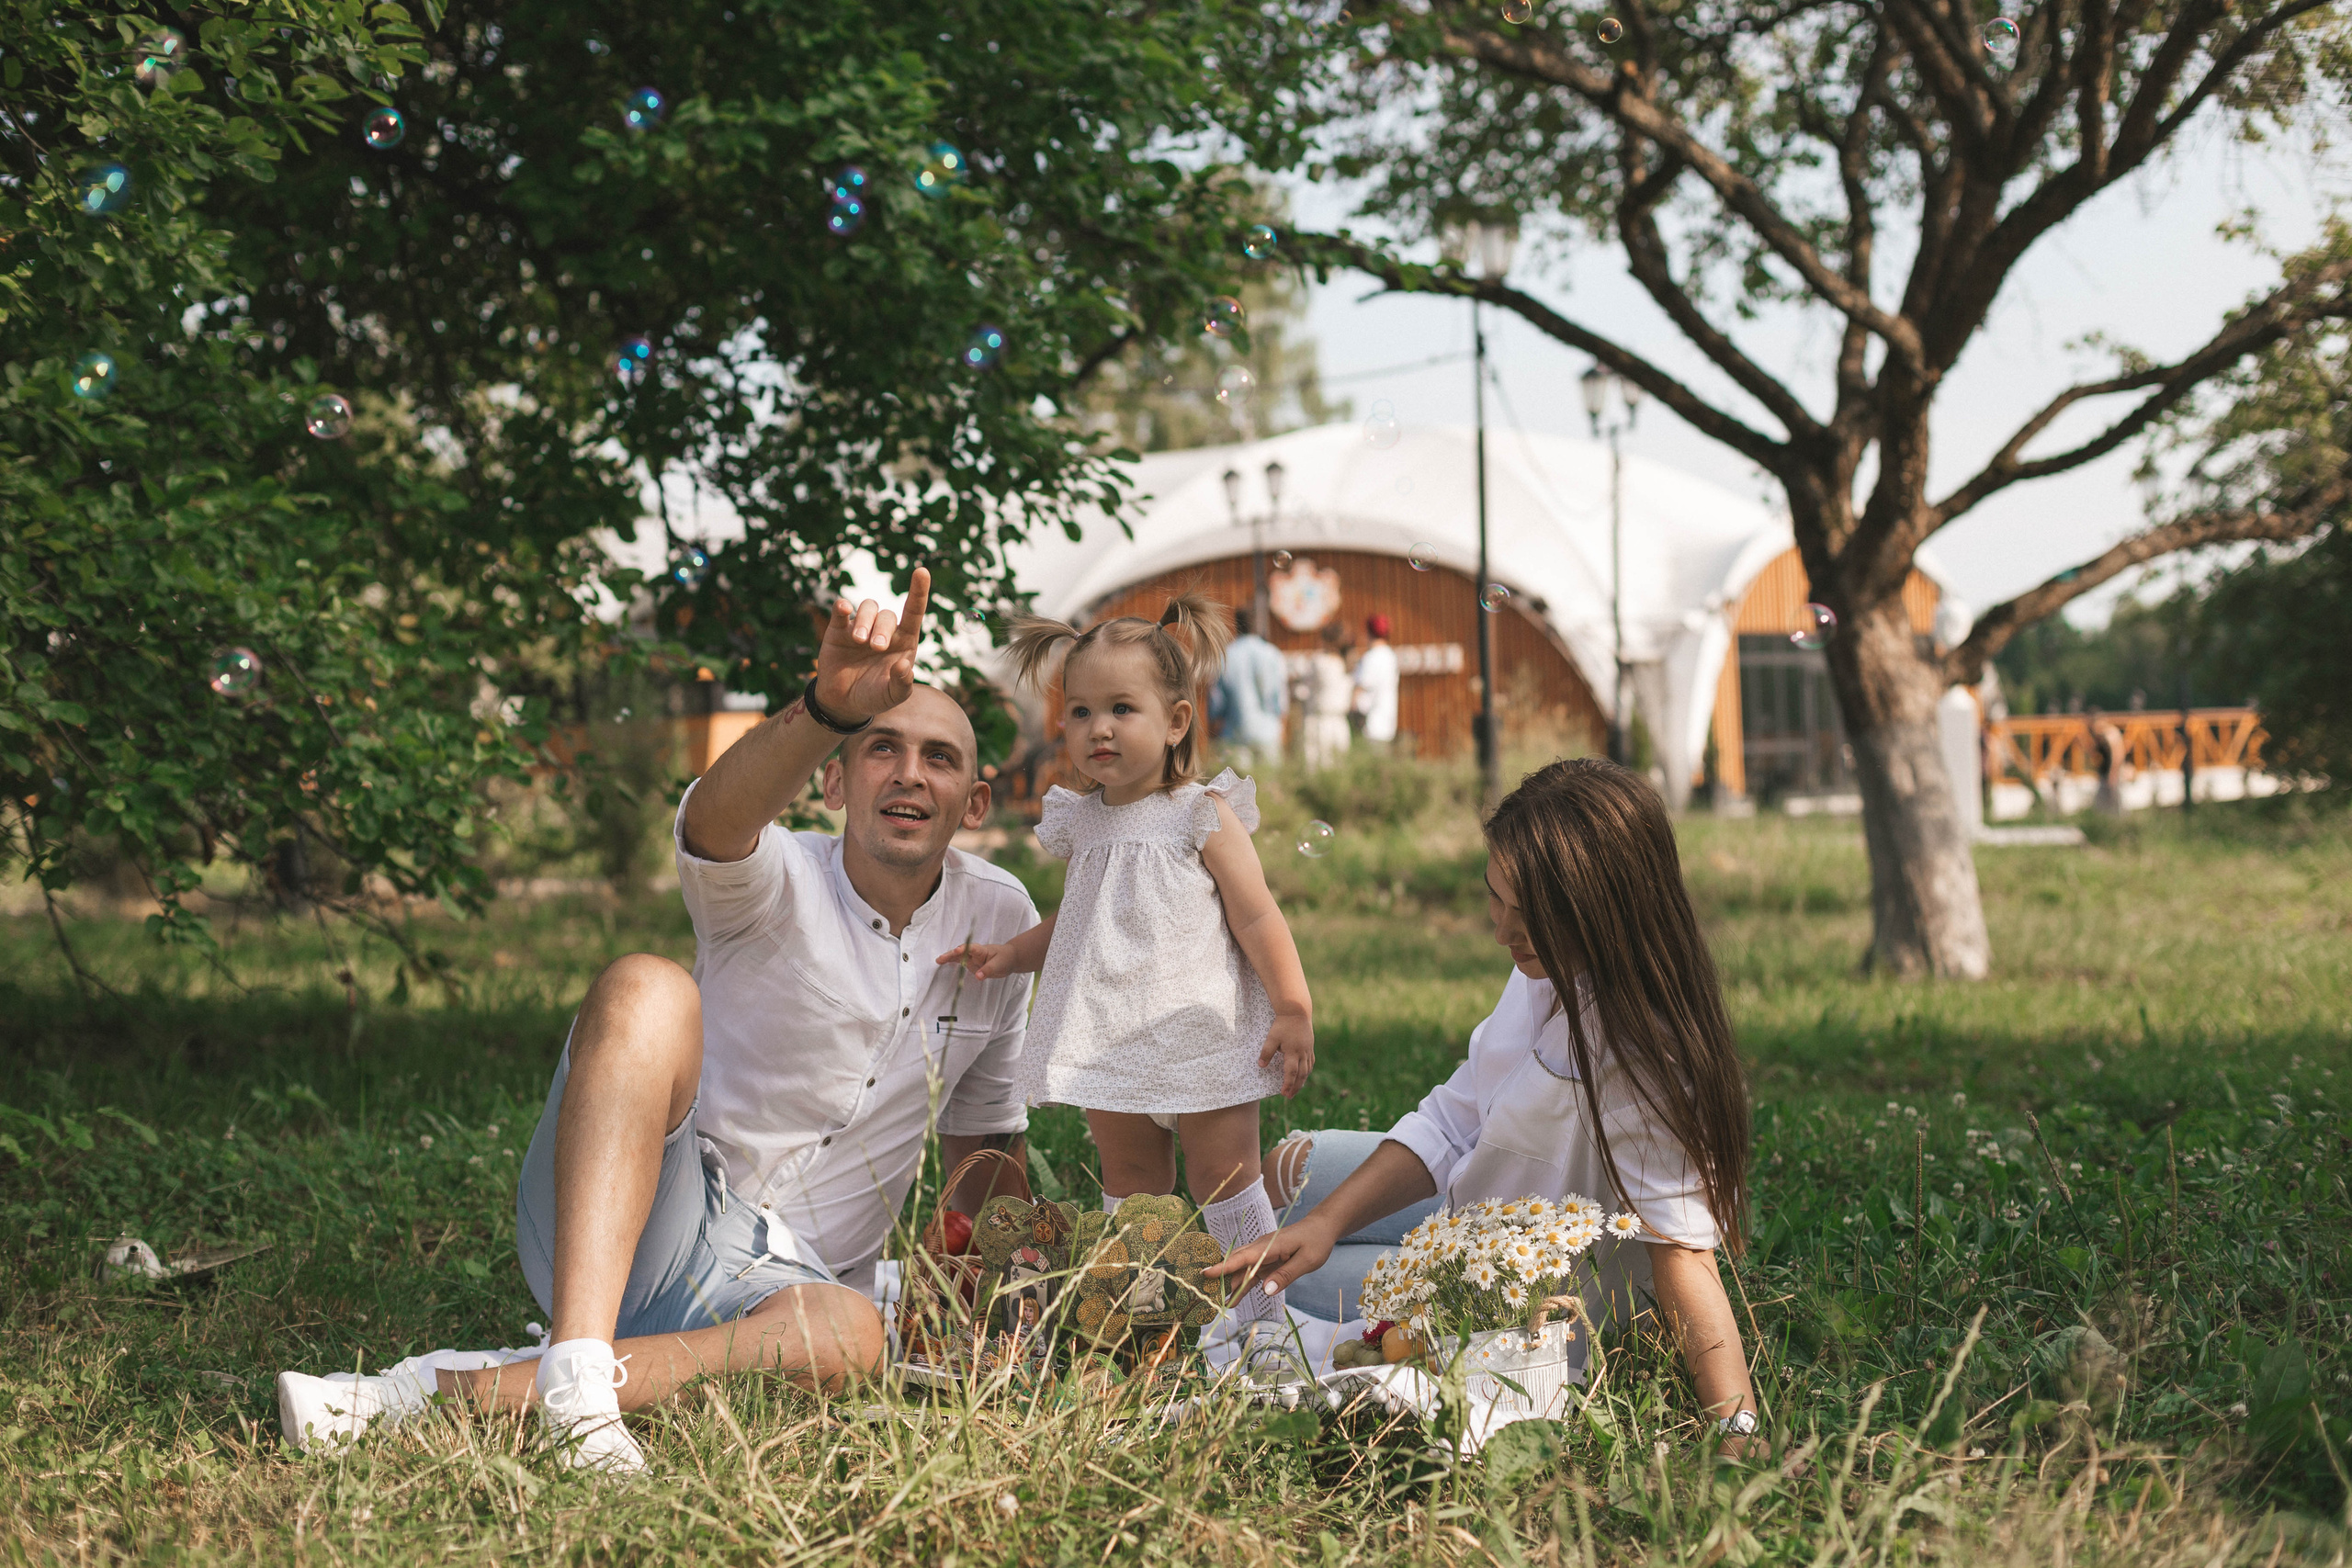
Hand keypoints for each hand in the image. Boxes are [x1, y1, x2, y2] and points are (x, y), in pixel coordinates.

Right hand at [815, 566, 930, 723]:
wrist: (844, 702)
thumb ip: (903, 685)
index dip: (918, 592)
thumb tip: (905, 666)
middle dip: (882, 629)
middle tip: (876, 647)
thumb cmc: (875, 696)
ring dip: (865, 620)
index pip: (914, 611)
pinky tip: (844, 609)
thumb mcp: (893, 696)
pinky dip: (842, 607)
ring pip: (868, 607)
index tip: (922, 571)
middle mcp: (884, 630)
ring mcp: (861, 627)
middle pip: (887, 615)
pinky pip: (841, 611)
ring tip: (859, 640)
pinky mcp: (838, 630)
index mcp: (904, 641)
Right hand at [936, 941, 1016, 979]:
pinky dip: (953, 962)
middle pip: (961, 952)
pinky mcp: (972, 963)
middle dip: (951, 954)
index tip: (956, 952)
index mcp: (982, 950)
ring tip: (938, 961)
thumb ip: (988, 970)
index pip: (971, 948)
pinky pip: (961, 962)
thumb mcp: (999, 965)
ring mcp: (972, 958)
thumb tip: (978, 976)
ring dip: (949, 958)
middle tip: (940, 959)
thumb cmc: (1005, 959)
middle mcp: (975, 953)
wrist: (1010, 958)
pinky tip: (944, 964)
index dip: (963, 949)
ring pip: (959, 956)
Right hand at [1203, 1217, 1334, 1300]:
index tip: (1205, 1274)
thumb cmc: (1316, 1241)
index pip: (1242, 1257)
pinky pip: (1251, 1274)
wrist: (1321, 1228)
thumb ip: (1286, 1275)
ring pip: (1241, 1270)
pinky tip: (1235, 1299)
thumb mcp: (1307, 1260)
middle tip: (1206, 1294)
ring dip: (1230, 1285)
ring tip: (1220, 1303)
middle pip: (1236, 1263)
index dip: (1224, 1266)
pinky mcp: (1266, 1261)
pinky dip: (1242, 1286)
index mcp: (1269, 1246)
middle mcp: (1261, 1248)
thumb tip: (1266, 1290)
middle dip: (1220, 1278)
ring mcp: (1262, 1254)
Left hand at [1259, 1012, 1313, 1097]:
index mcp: (1293, 1052)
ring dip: (1302, 1081)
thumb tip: (1261, 1065)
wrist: (1297, 1011)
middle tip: (1289, 1096)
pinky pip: (1311, 1062)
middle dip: (1295, 1087)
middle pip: (1301, 1074)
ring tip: (1296, 1089)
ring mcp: (1308, 1050)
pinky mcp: (1310, 1046)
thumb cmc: (1283, 1024)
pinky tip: (1304, 1075)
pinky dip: (1307, 1071)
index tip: (1283, 1093)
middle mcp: (1303, 1053)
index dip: (1287, 1084)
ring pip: (1307, 1070)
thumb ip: (1266, 1052)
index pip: (1291, 1072)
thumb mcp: (1272, 1037)